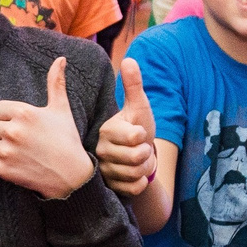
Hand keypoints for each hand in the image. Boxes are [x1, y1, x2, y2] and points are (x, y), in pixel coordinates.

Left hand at [0, 56, 94, 198]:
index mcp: (23, 112)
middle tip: (23, 139)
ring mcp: (7, 151)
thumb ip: (55, 83)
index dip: (7, 116)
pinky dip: (1, 164)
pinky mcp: (4, 169)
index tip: (22, 124)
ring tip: (22, 151)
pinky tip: (19, 163)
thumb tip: (60, 58)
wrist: (72, 175)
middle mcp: (13, 131)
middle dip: (3, 131)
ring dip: (1, 148)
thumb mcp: (61, 109)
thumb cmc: (66, 139)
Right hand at [96, 57, 157, 193]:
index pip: (134, 137)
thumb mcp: (138, 107)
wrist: (135, 157)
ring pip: (136, 174)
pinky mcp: (110, 187)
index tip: (138, 133)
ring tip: (137, 162)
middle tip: (140, 149)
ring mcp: (104, 171)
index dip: (143, 136)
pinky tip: (135, 176)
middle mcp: (100, 151)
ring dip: (144, 169)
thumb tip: (129, 59)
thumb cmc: (136, 128)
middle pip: (136, 157)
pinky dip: (141, 183)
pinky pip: (134, 188)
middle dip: (146, 154)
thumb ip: (133, 85)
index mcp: (107, 131)